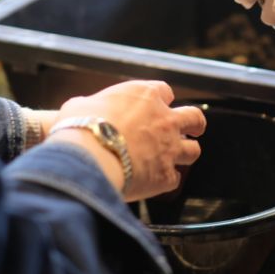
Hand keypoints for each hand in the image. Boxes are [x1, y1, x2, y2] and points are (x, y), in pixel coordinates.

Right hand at [52, 81, 205, 201]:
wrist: (88, 157)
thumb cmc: (80, 127)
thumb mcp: (80, 106)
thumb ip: (91, 106)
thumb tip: (82, 110)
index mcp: (145, 95)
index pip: (164, 91)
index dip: (161, 99)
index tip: (157, 104)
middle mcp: (165, 119)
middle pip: (194, 118)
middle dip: (194, 124)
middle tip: (192, 129)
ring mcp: (170, 147)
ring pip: (193, 150)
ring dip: (186, 153)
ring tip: (177, 157)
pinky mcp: (166, 175)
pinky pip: (174, 179)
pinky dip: (166, 180)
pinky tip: (156, 182)